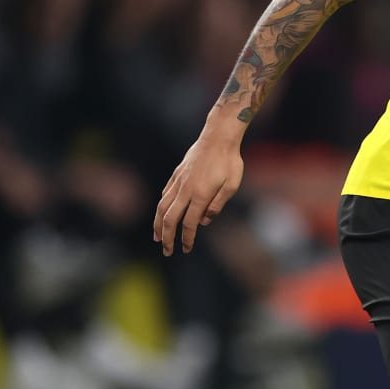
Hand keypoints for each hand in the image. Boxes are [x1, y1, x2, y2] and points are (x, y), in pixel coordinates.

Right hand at [153, 132, 244, 254]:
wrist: (218, 137)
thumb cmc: (230, 161)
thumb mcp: (232, 185)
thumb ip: (218, 204)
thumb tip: (205, 221)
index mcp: (200, 195)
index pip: (189, 223)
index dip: (186, 238)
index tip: (185, 249)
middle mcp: (185, 189)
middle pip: (170, 218)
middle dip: (167, 237)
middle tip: (167, 251)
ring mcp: (179, 181)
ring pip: (162, 206)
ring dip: (158, 223)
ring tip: (157, 236)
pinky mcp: (177, 173)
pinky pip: (165, 193)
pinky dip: (161, 205)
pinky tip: (161, 212)